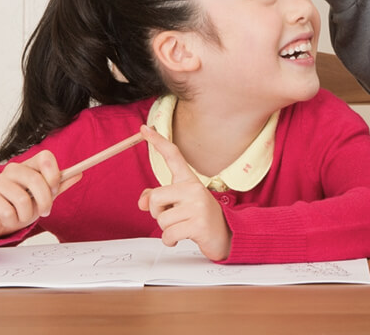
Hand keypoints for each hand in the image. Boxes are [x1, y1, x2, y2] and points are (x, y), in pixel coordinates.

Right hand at [0, 150, 79, 239]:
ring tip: (23, 216)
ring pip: (22, 200)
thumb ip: (59, 185)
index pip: (45, 157)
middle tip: (45, 211)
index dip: (53, 173)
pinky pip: (7, 211)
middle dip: (45, 201)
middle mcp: (12, 170)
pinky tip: (9, 218)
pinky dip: (12, 221)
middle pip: (36, 180)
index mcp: (28, 166)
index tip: (55, 189)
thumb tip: (78, 174)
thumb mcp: (42, 196)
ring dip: (27, 215)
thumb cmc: (20, 205)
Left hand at [137, 125, 231, 261]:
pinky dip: (170, 240)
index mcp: (189, 181)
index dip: (157, 141)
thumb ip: (157, 199)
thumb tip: (142, 203)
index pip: (173, 156)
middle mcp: (194, 188)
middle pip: (156, 198)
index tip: (144, 128)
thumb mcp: (178, 205)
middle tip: (172, 217)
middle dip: (157, 213)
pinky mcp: (199, 224)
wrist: (226, 235)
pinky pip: (168, 234)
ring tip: (182, 227)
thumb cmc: (199, 218)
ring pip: (161, 219)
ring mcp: (198, 205)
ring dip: (166, 229)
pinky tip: (182, 238)